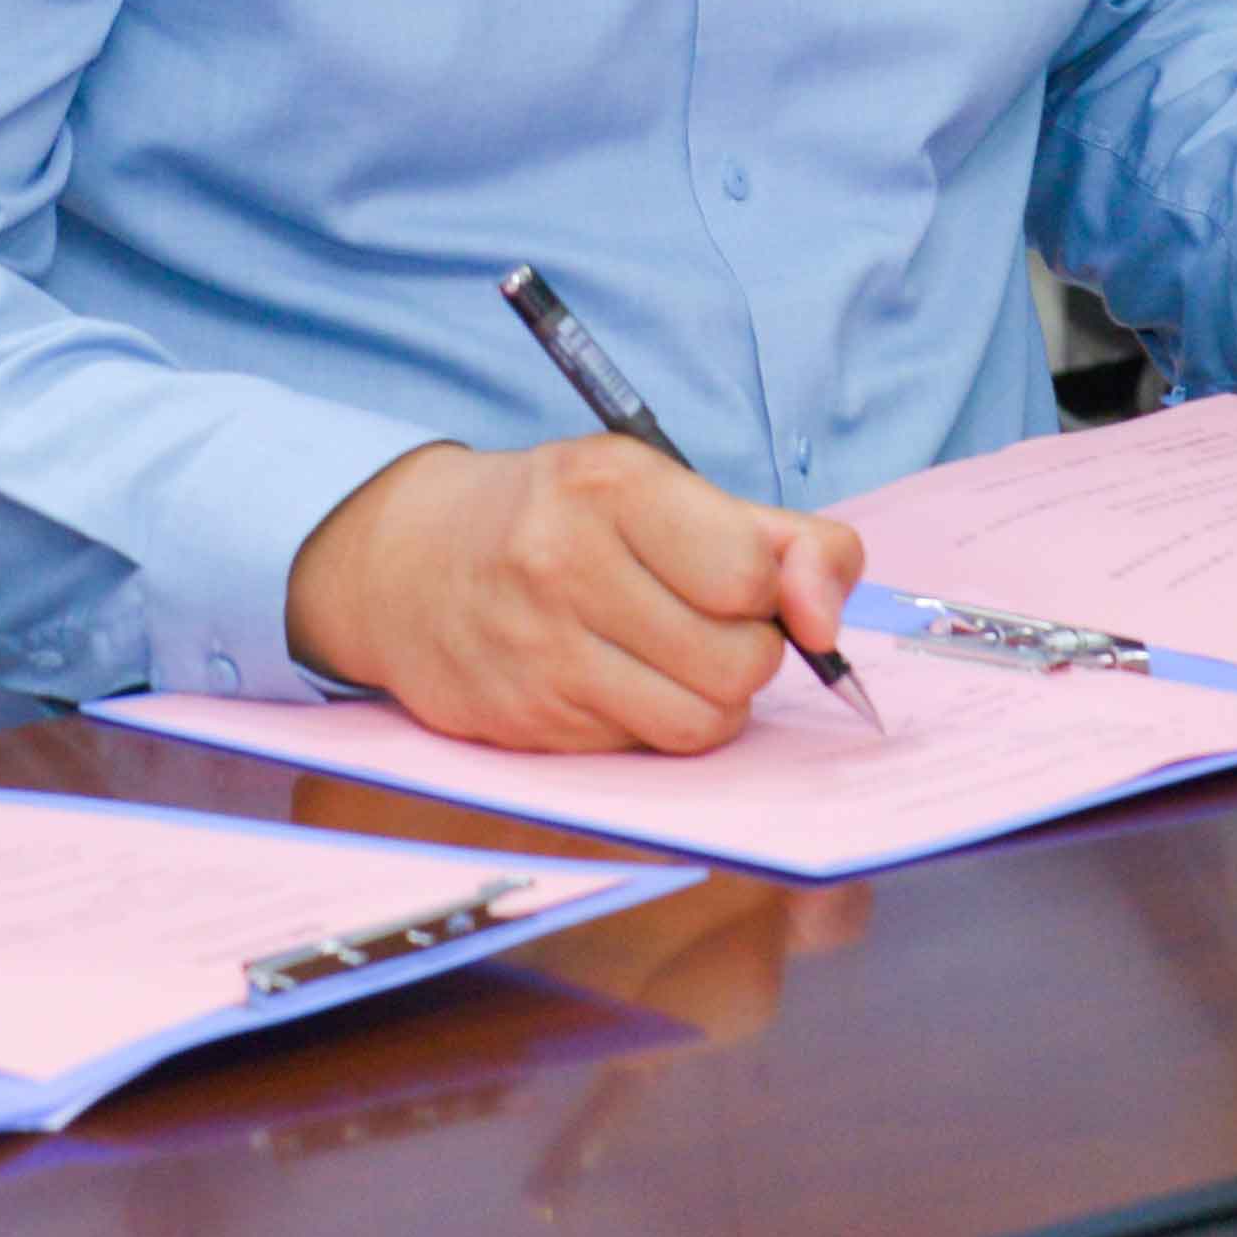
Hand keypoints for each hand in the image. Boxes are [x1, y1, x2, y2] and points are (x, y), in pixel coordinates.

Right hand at [282, 436, 864, 754]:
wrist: (407, 564)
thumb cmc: (559, 519)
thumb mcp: (662, 490)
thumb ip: (780, 541)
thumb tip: (829, 620)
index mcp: (611, 485)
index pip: (750, 576)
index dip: (774, 590)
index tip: (745, 580)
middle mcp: (564, 564)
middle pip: (741, 661)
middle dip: (748, 649)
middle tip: (704, 620)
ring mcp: (539, 651)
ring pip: (703, 722)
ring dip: (711, 699)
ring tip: (673, 658)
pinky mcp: (526, 722)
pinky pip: (647, 751)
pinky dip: (652, 724)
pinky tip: (615, 681)